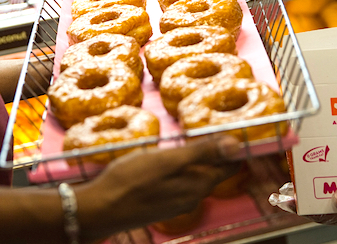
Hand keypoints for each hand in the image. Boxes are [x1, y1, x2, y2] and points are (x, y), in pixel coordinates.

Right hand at [76, 135, 241, 240]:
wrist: (99, 209)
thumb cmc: (130, 181)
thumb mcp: (168, 159)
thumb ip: (202, 152)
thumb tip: (237, 144)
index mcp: (198, 184)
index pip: (230, 164)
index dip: (232, 145)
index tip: (229, 126)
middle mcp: (193, 197)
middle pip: (214, 170)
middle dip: (214, 151)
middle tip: (206, 127)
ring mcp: (178, 203)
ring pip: (196, 177)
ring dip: (195, 160)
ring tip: (186, 140)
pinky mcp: (163, 204)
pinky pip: (180, 183)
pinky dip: (180, 169)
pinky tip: (166, 160)